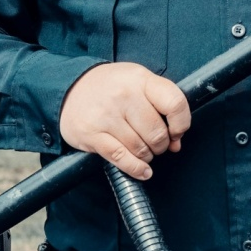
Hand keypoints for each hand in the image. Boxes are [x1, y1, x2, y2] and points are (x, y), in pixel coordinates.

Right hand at [60, 63, 190, 179]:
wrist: (68, 88)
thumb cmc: (110, 87)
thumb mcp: (137, 82)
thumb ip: (160, 107)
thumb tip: (176, 143)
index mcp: (140, 79)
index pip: (174, 103)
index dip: (181, 124)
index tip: (176, 132)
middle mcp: (123, 95)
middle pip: (157, 132)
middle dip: (161, 144)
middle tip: (155, 143)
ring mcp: (106, 115)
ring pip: (140, 148)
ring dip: (146, 156)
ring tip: (142, 150)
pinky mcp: (91, 134)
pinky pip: (121, 158)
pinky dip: (136, 168)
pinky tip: (142, 170)